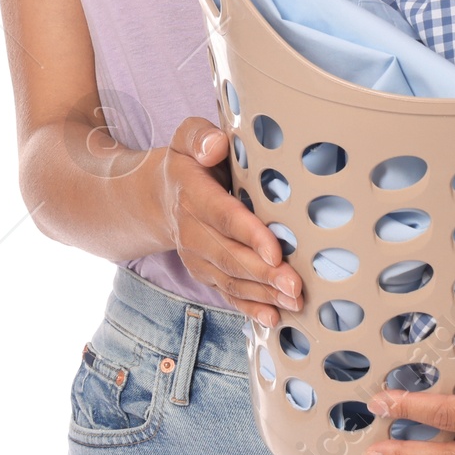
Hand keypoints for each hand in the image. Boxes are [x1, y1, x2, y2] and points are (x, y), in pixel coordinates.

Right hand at [157, 117, 301, 327]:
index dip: (250, 235)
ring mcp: (196, 256)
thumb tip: (216, 146)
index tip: (276, 251)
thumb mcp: (187, 138)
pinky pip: (226, 293)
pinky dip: (249, 307)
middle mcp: (191, 230)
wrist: (158, 196)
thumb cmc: (189, 161)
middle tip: (296, 286)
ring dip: (263, 294)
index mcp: (192, 193)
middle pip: (230, 256)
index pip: (224, 216)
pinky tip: (273, 318)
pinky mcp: (204, 272)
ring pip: (230, 280)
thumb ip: (200, 136)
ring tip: (295, 301)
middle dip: (264, 274)